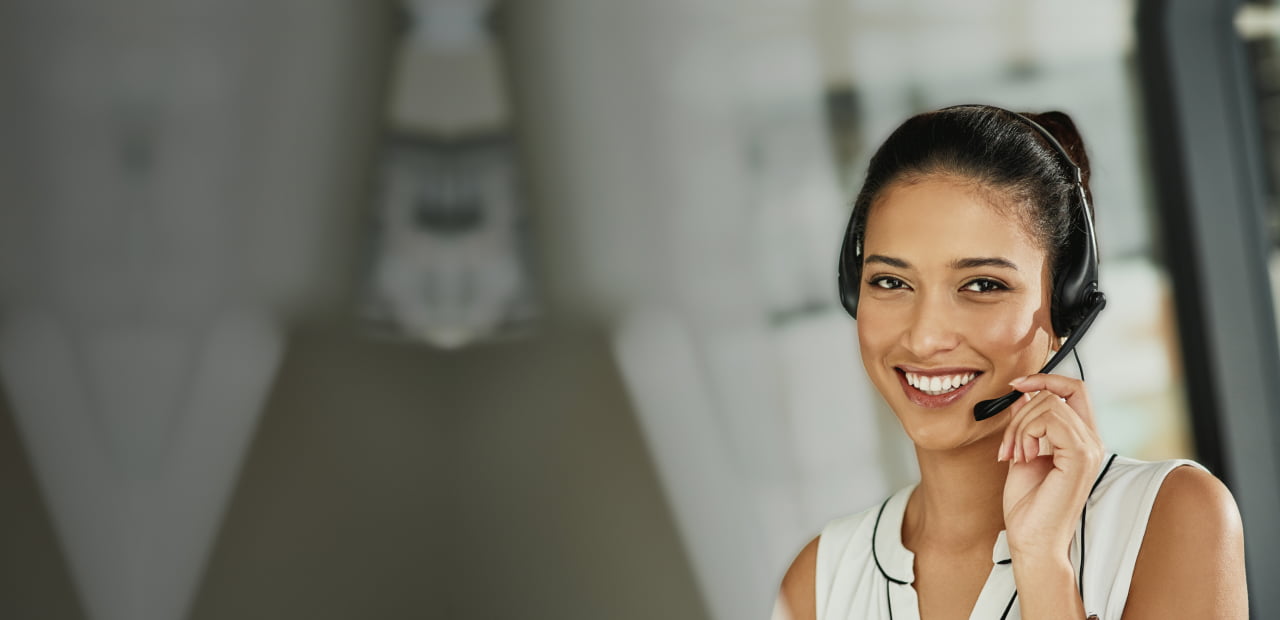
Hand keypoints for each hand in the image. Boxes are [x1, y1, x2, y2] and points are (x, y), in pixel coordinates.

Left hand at [998, 374, 1104, 558]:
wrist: (1031, 538)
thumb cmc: (1029, 505)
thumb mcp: (1022, 453)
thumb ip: (1027, 424)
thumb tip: (1024, 394)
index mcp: (1081, 439)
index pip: (1075, 389)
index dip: (1046, 379)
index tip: (1016, 386)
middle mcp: (1091, 442)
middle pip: (1055, 394)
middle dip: (1020, 414)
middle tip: (1009, 447)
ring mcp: (1089, 449)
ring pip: (1049, 404)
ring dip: (1020, 427)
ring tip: (1015, 455)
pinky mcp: (1080, 456)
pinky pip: (1051, 420)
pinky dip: (1027, 433)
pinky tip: (1024, 457)